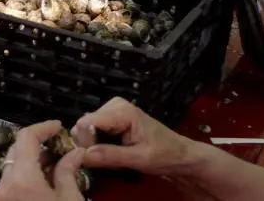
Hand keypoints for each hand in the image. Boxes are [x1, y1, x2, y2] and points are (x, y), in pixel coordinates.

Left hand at [0, 120, 85, 200]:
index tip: (58, 126)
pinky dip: (27, 174)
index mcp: (22, 179)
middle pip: (16, 149)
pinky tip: (46, 180)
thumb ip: (69, 172)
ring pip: (13, 165)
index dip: (44, 128)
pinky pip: (12, 181)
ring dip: (32, 159)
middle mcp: (5, 184)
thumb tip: (75, 154)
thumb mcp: (70, 199)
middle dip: (37, 143)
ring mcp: (2, 194)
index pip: (26, 138)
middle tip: (59, 145)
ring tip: (56, 164)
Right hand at [72, 97, 199, 176]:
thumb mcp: (139, 159)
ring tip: (112, 154)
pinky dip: (97, 142)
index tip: (96, 158)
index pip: (85, 123)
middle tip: (106, 159)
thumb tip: (83, 155)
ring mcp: (112, 109)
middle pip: (83, 125)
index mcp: (122, 111)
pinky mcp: (111, 117)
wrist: (180, 154)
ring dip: (93, 144)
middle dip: (89, 144)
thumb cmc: (165, 154)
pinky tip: (111, 149)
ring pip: (86, 128)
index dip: (86, 142)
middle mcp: (114, 105)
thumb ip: (110, 156)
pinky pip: (92, 129)